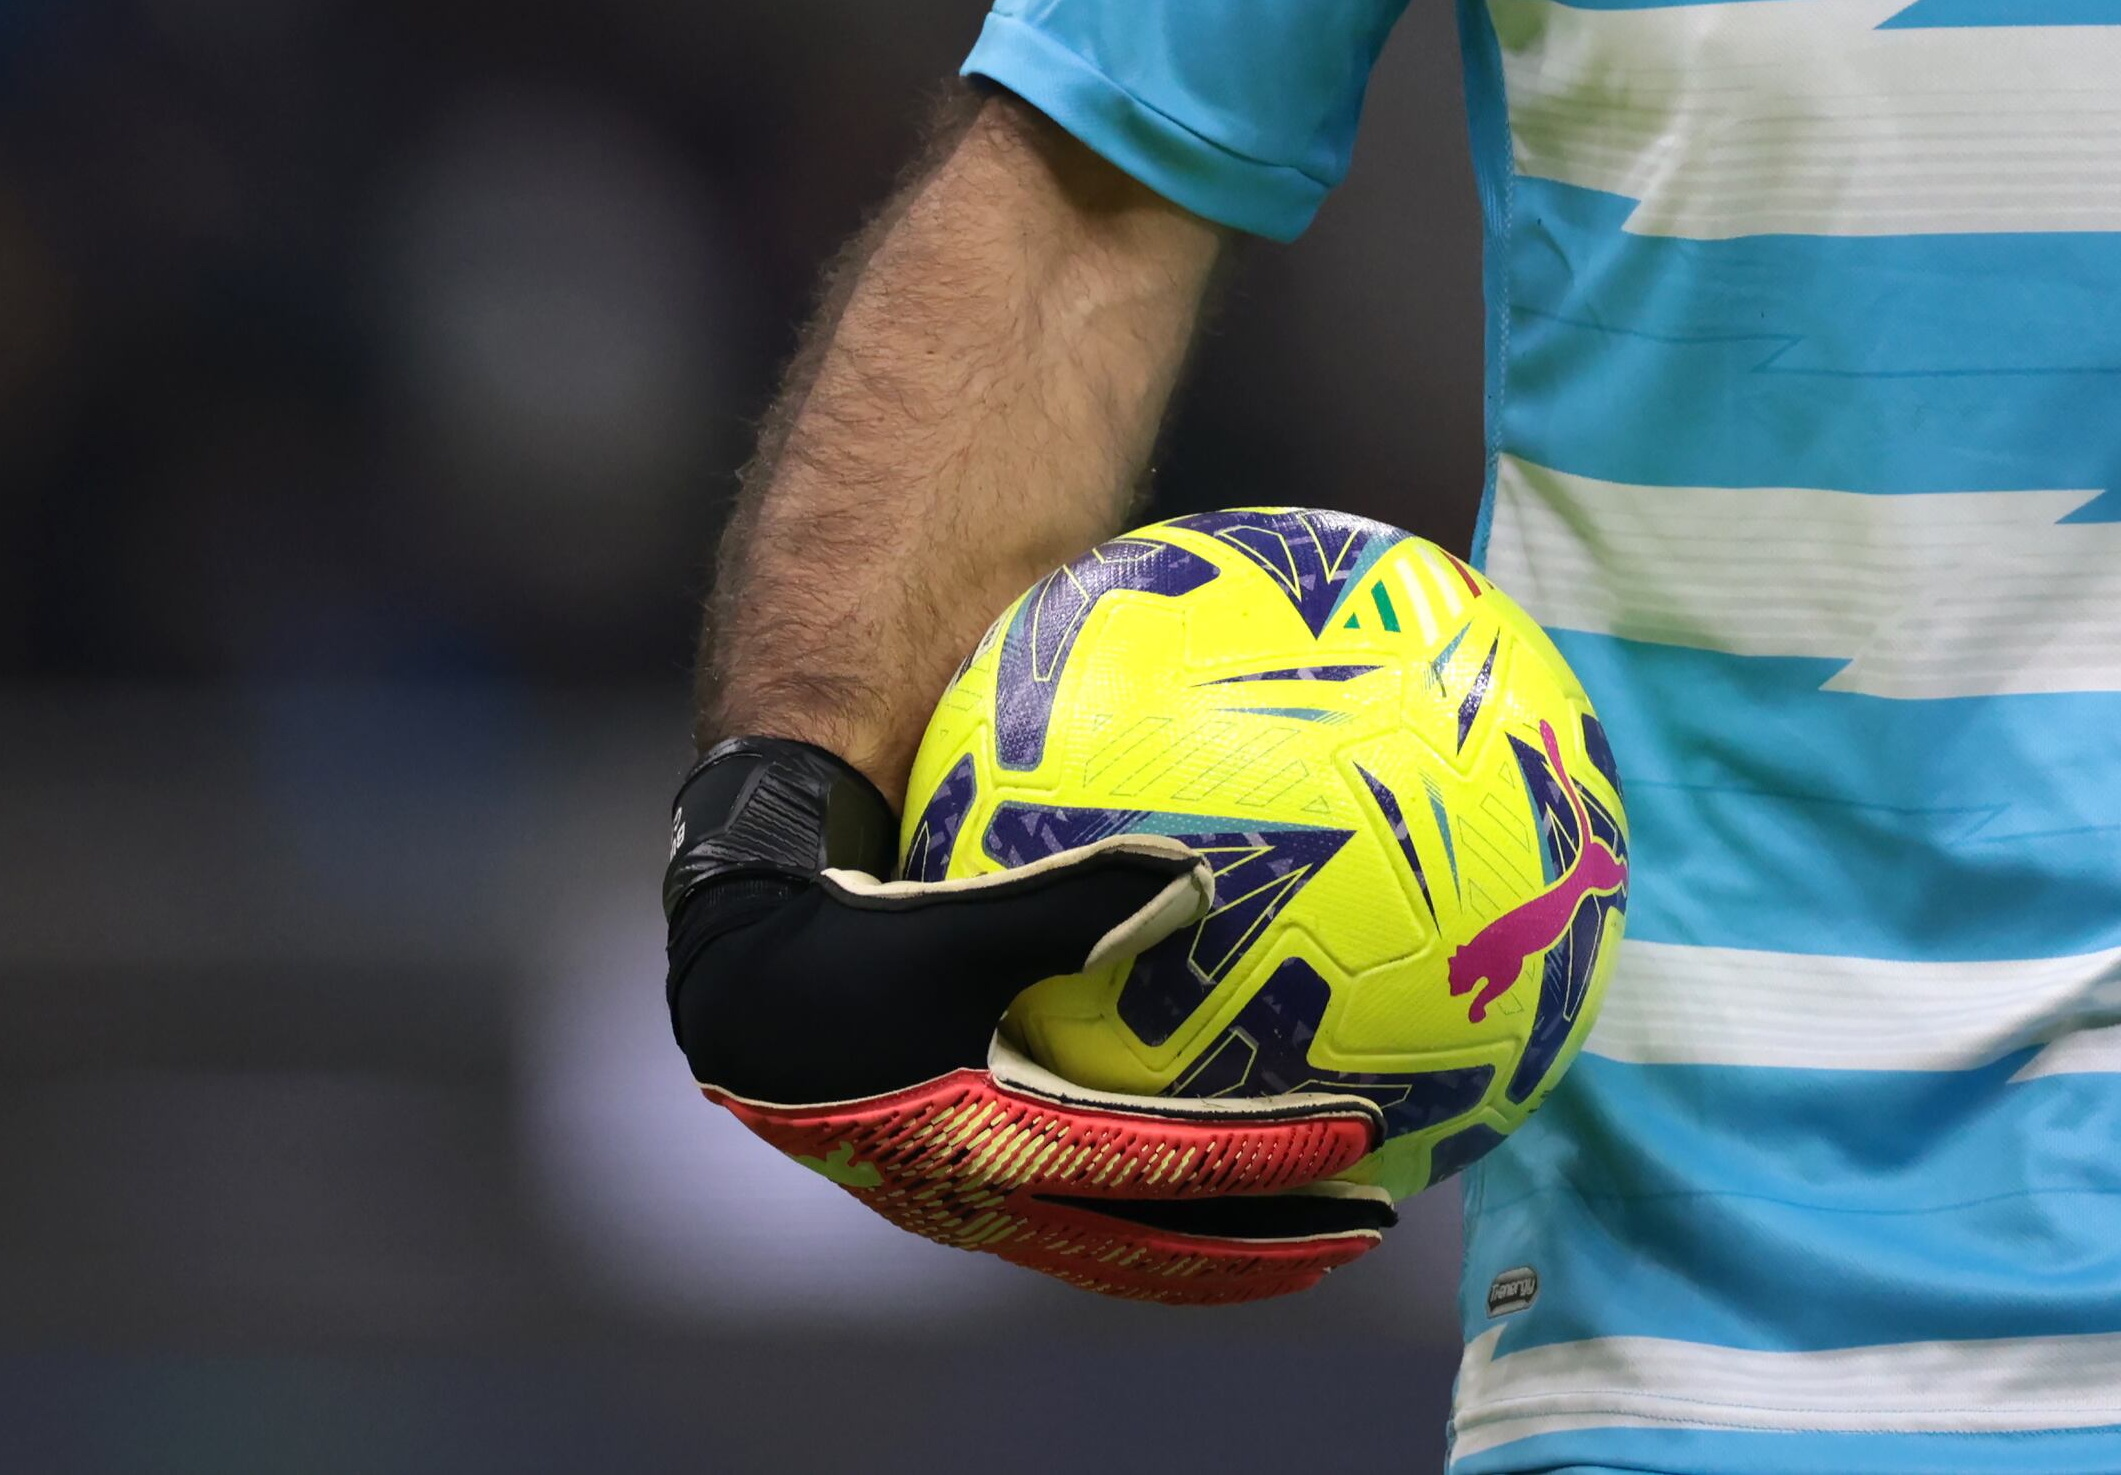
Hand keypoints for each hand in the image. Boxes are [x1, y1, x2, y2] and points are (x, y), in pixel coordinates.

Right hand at [661, 736, 1395, 1305]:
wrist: (744, 999)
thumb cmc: (842, 949)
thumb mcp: (949, 925)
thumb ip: (1067, 902)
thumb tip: (1192, 878)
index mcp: (1001, 1149)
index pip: (1167, 1169)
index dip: (1270, 1162)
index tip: (1362, 1138)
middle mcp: (1002, 1200)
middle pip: (1168, 1243)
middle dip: (1276, 1239)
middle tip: (1377, 1216)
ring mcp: (989, 1204)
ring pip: (1135, 1242)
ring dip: (1230, 1236)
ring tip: (1323, 1215)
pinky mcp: (979, 1183)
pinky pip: (1098, 1206)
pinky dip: (1168, 1199)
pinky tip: (1217, 1152)